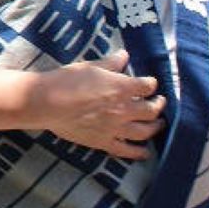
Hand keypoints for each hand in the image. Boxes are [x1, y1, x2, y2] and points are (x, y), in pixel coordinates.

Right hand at [33, 49, 165, 159]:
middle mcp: (123, 109)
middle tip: (159, 103)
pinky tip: (145, 152)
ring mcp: (115, 128)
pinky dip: (139, 152)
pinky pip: (126, 150)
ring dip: (155, 128)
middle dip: (158, 105)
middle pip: (151, 110)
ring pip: (144, 131)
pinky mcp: (104, 142)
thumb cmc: (68, 80)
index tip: (151, 83)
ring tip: (158, 125)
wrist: (49, 102)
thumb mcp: (92, 66)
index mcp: (122, 87)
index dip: (151, 84)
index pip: (147, 86)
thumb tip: (124, 55)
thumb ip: (111, 63)